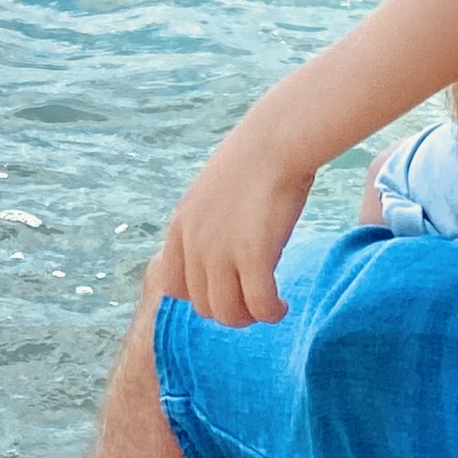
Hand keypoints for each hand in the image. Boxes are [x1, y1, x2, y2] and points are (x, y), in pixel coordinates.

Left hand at [152, 107, 318, 327]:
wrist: (275, 140)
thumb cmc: (256, 160)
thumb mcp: (214, 192)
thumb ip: (210, 223)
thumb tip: (224, 250)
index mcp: (181, 226)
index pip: (174, 287)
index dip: (200, 296)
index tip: (227, 290)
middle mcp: (194, 243)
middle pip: (203, 306)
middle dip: (231, 309)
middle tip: (255, 300)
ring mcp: (220, 251)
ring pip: (229, 314)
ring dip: (251, 317)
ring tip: (269, 305)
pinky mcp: (252, 256)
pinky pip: (259, 305)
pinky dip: (272, 313)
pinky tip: (283, 306)